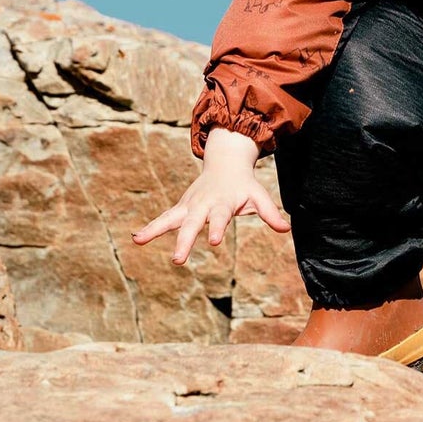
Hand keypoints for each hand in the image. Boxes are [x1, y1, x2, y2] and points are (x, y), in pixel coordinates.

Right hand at [131, 128, 290, 265]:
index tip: (214, 241)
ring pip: (171, 218)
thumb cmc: (244, 185)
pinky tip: (135, 239)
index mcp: (222, 203)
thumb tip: (286, 229)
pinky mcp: (181, 207)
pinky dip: (150, 227)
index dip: (217, 228)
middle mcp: (203, 204)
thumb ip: (270, 213)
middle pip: (192, 223)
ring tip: (139, 240)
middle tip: (178, 259)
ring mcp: (189, 205)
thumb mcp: (258, 196)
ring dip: (156, 230)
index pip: (220, 217)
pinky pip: (164, 218)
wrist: (226, 162)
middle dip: (185, 240)